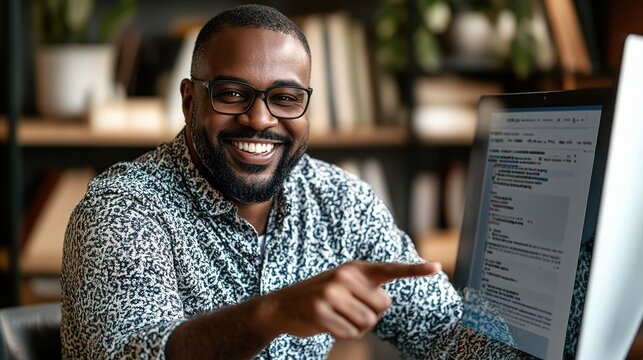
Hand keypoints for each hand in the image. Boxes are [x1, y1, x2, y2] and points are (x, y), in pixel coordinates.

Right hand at [261, 260, 441, 339]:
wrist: (282, 305)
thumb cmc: (320, 297)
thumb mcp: (342, 283)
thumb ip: (365, 288)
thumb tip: (386, 301)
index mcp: (355, 268)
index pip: (390, 269)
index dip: (415, 270)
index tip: (437, 268)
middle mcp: (345, 277)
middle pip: (382, 307)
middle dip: (370, 315)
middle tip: (347, 310)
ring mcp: (332, 293)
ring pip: (368, 323)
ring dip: (355, 327)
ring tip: (336, 317)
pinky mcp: (322, 311)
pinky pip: (350, 333)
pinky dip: (343, 334)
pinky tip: (328, 324)